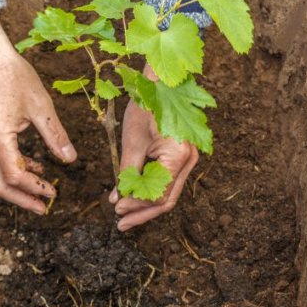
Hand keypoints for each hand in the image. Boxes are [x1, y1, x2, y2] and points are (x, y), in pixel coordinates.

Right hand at [0, 14, 76, 214]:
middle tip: (43, 208)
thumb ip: (55, 135)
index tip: (54, 193)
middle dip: (21, 199)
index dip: (35, 188)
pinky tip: (33, 167)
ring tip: (40, 193)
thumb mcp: (41, 106)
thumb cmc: (13, 75)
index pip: (15, 175)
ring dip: (16, 188)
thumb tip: (71, 160)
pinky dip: (11, 170)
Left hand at [109, 66, 198, 230]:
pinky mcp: (182, 156)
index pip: (159, 196)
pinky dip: (151, 191)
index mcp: (179, 157)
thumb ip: (126, 173)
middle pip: (167, 200)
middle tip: (121, 224)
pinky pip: (168, 181)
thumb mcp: (132, 141)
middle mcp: (190, 161)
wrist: (160, 83)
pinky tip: (135, 197)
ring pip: (169, 193)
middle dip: (142, 213)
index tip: (117, 210)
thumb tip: (118, 199)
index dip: (137, 207)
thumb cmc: (146, 106)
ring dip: (146, 205)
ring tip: (125, 215)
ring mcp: (189, 159)